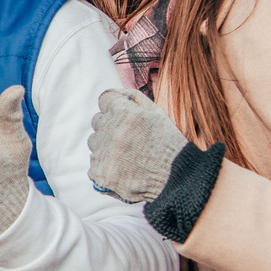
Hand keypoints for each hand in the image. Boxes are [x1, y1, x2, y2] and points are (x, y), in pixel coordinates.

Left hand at [87, 87, 189, 203]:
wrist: (176, 179)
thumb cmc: (168, 144)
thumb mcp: (157, 112)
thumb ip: (133, 97)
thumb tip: (113, 91)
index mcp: (125, 112)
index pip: (104, 100)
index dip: (113, 108)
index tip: (121, 118)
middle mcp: (111, 130)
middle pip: (98, 122)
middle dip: (110, 127)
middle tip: (129, 140)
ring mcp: (104, 152)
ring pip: (94, 143)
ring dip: (106, 147)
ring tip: (128, 157)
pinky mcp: (100, 173)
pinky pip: (94, 165)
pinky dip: (105, 168)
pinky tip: (123, 171)